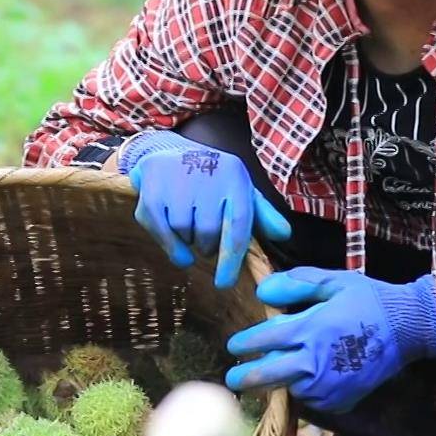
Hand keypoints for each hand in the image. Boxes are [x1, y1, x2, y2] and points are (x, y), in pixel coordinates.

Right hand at [122, 134, 290, 288]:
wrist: (167, 152)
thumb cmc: (210, 180)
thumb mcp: (238, 191)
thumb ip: (262, 214)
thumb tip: (284, 235)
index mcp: (234, 175)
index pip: (238, 224)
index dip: (232, 258)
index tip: (224, 283)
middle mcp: (207, 173)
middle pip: (208, 233)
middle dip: (207, 246)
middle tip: (205, 240)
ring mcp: (177, 179)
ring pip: (183, 232)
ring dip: (186, 240)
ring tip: (187, 225)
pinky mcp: (152, 189)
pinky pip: (161, 230)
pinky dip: (168, 244)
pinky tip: (174, 242)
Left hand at [224, 267, 435, 412]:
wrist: (408, 327)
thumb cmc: (368, 299)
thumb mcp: (332, 281)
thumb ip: (295, 284)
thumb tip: (262, 292)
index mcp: (311, 329)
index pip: (266, 340)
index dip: (245, 344)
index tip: (233, 347)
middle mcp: (316, 361)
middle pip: (269, 374)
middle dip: (247, 377)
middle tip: (232, 381)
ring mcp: (330, 384)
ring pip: (291, 389)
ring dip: (280, 383)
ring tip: (268, 378)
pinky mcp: (343, 399)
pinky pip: (314, 401)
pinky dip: (305, 393)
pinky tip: (305, 382)